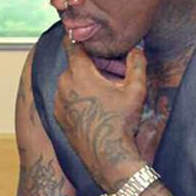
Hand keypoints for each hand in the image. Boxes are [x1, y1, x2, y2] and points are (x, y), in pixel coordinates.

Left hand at [53, 35, 146, 188]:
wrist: (108, 157)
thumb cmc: (121, 122)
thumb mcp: (135, 90)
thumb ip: (137, 64)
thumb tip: (136, 49)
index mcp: (79, 73)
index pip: (73, 45)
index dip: (82, 40)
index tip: (87, 37)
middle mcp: (63, 85)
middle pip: (76, 65)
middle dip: (94, 65)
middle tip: (114, 74)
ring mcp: (58, 102)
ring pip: (71, 82)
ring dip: (86, 82)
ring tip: (107, 93)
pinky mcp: (58, 117)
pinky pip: (67, 98)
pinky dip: (78, 97)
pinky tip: (97, 107)